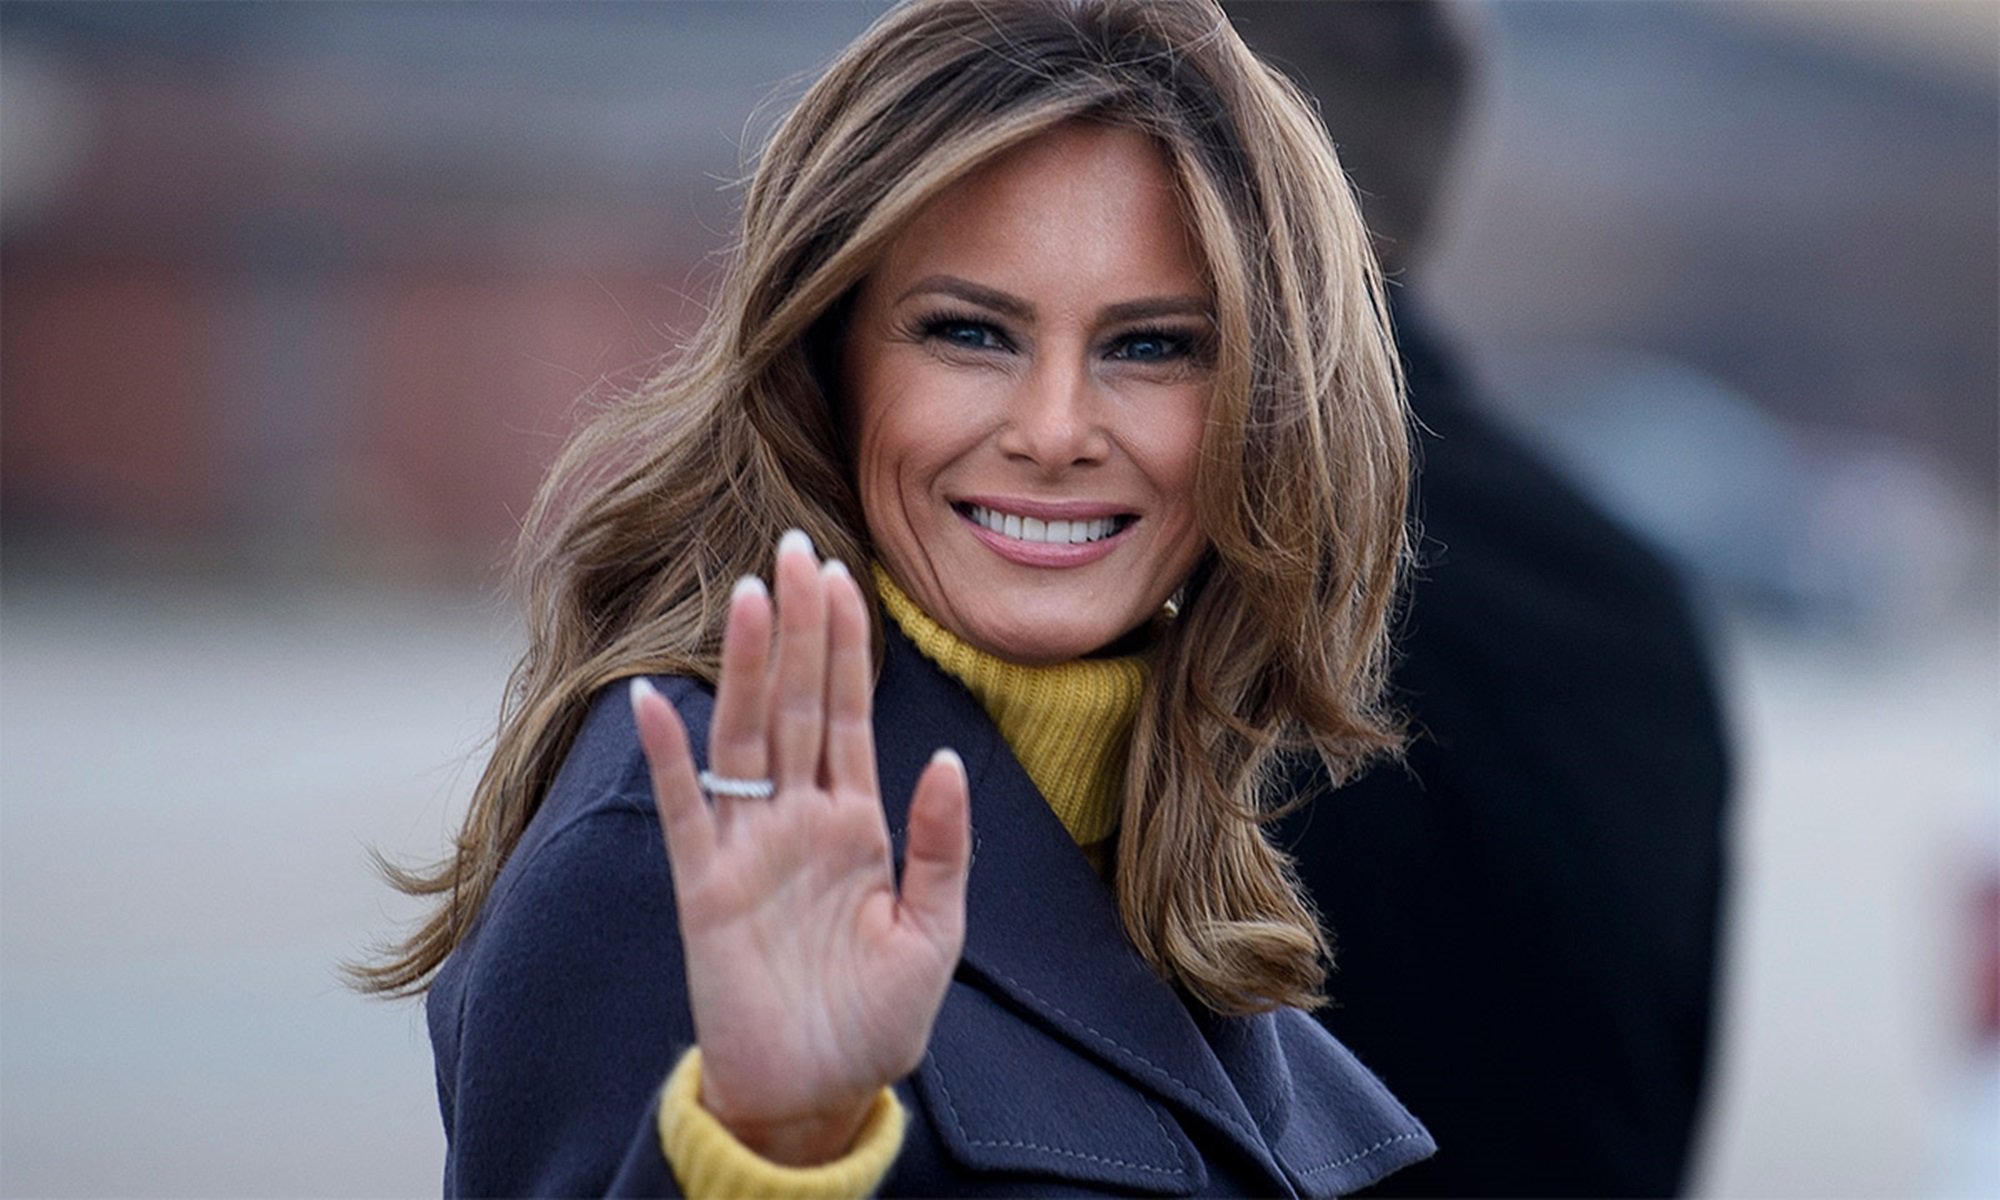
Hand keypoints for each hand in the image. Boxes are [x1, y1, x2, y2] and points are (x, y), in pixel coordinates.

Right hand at [629, 530, 971, 1165]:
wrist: (818, 1095)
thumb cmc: (879, 1020)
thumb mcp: (935, 932)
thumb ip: (940, 845)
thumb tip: (941, 756)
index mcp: (858, 825)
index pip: (849, 714)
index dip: (846, 646)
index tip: (844, 574)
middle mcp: (800, 821)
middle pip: (795, 704)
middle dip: (799, 629)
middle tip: (794, 547)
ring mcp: (750, 848)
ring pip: (744, 737)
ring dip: (745, 668)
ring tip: (748, 596)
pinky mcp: (705, 889)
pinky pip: (684, 811)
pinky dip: (669, 758)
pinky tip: (654, 698)